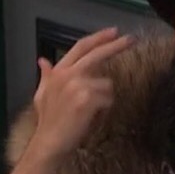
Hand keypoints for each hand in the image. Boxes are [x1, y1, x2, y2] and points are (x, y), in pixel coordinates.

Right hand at [27, 27, 135, 161]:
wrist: (50, 142)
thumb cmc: (49, 121)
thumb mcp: (42, 94)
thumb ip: (46, 75)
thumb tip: (42, 61)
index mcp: (59, 71)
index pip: (81, 47)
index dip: (98, 37)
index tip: (113, 31)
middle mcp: (68, 74)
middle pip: (97, 54)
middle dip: (117, 45)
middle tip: (132, 39)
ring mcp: (78, 85)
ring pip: (107, 85)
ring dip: (104, 98)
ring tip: (90, 111)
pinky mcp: (88, 98)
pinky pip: (108, 99)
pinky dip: (104, 110)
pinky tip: (92, 117)